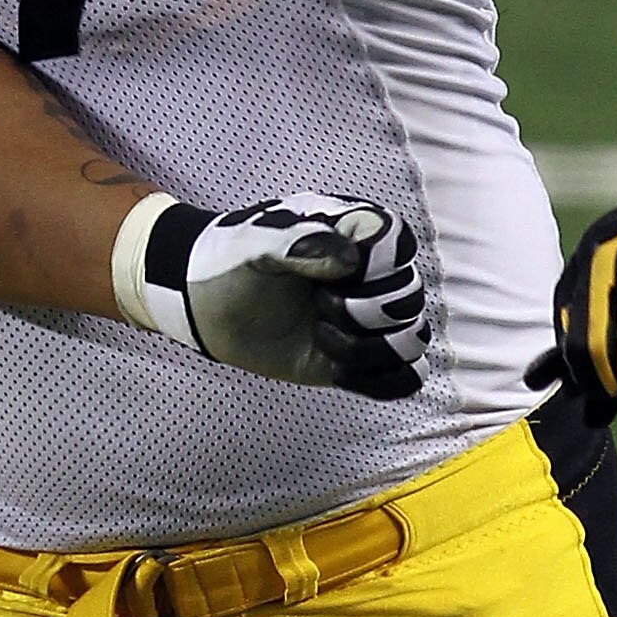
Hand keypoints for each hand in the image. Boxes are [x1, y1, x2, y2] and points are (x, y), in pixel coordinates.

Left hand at [124, 193, 429, 397]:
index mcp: (352, 234)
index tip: (333, 273)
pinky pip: (404, 378)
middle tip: (318, 305)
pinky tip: (335, 370)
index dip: (373, 266)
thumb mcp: (255, 243)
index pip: (399, 245)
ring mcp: (368, 319)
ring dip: (368, 348)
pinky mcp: (360, 358)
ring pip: (412, 340)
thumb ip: (297, 243)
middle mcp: (371, 276)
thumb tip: (350, 260)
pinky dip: (379, 381)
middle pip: (409, 298)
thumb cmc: (230, 259)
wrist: (204, 302)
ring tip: (322, 337)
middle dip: (363, 310)